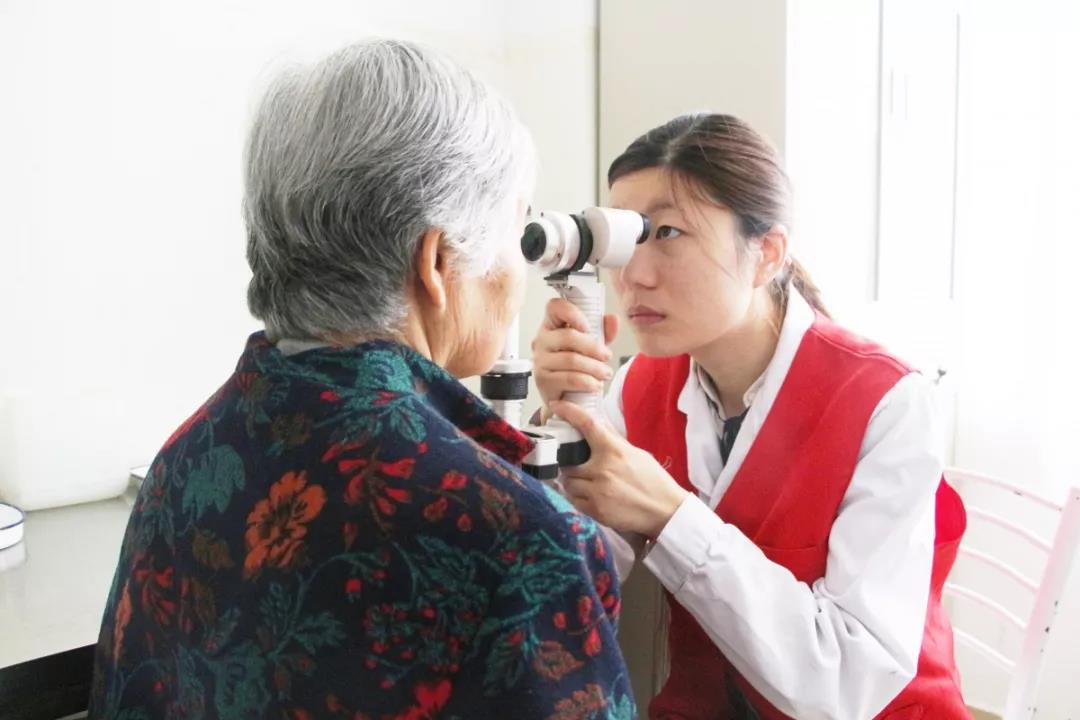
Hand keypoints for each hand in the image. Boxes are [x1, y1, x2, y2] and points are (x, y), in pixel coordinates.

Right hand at [531, 298, 618, 412]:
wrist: (564, 396)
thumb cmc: (576, 366)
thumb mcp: (592, 346)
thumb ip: (603, 332)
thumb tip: (613, 319)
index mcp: (552, 325)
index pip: (554, 307)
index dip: (571, 312)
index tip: (587, 326)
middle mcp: (542, 340)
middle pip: (568, 336)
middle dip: (593, 347)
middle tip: (607, 356)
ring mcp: (540, 360)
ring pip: (571, 359)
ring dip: (594, 368)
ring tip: (605, 373)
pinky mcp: (542, 380)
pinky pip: (569, 379)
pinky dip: (587, 382)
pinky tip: (595, 384)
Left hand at [550, 400, 689, 537]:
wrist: (665, 511)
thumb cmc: (653, 480)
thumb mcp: (636, 454)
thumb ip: (614, 441)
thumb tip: (597, 426)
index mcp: (614, 451)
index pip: (587, 424)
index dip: (569, 412)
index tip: (557, 406)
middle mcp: (602, 469)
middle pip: (569, 462)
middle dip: (571, 464)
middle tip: (579, 466)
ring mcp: (597, 491)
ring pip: (568, 483)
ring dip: (574, 482)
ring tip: (587, 484)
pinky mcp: (596, 510)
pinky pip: (574, 501)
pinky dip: (579, 498)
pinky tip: (592, 497)